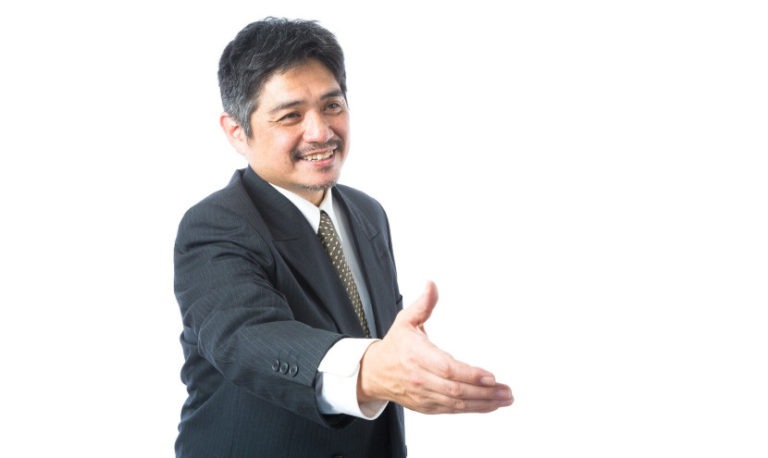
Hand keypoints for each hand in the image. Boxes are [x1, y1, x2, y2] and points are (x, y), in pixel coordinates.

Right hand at [358, 282, 513, 413]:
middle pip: (456, 390)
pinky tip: (490, 405)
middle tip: (506, 390)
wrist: (374, 372)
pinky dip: (473, 409)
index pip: (447, 369)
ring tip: (505, 398)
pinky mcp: (427, 406)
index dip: (470, 374)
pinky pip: (453, 410)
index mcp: (416, 356)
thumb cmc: (394, 346)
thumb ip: (423, 304)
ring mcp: (424, 395)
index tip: (491, 376)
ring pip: (457, 403)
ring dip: (484, 403)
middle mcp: (420, 378)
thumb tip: (432, 285)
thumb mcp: (405, 321)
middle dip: (484, 392)